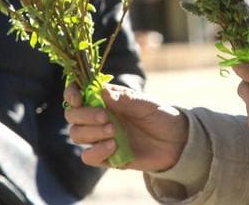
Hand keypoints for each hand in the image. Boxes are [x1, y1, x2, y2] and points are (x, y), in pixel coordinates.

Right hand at [64, 83, 187, 171]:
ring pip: (77, 134)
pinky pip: (88, 157)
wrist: (176, 142)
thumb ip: (124, 99)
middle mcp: (98, 116)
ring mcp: (100, 137)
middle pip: (73, 116)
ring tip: (113, 131)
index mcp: (105, 99)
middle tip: (105, 117)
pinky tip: (113, 146)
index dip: (71, 93)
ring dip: (91, 133)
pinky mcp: (106, 157)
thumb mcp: (146, 104)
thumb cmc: (160, 116)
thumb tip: (100, 91)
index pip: (78, 93)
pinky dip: (96, 151)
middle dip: (84, 115)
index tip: (78, 98)